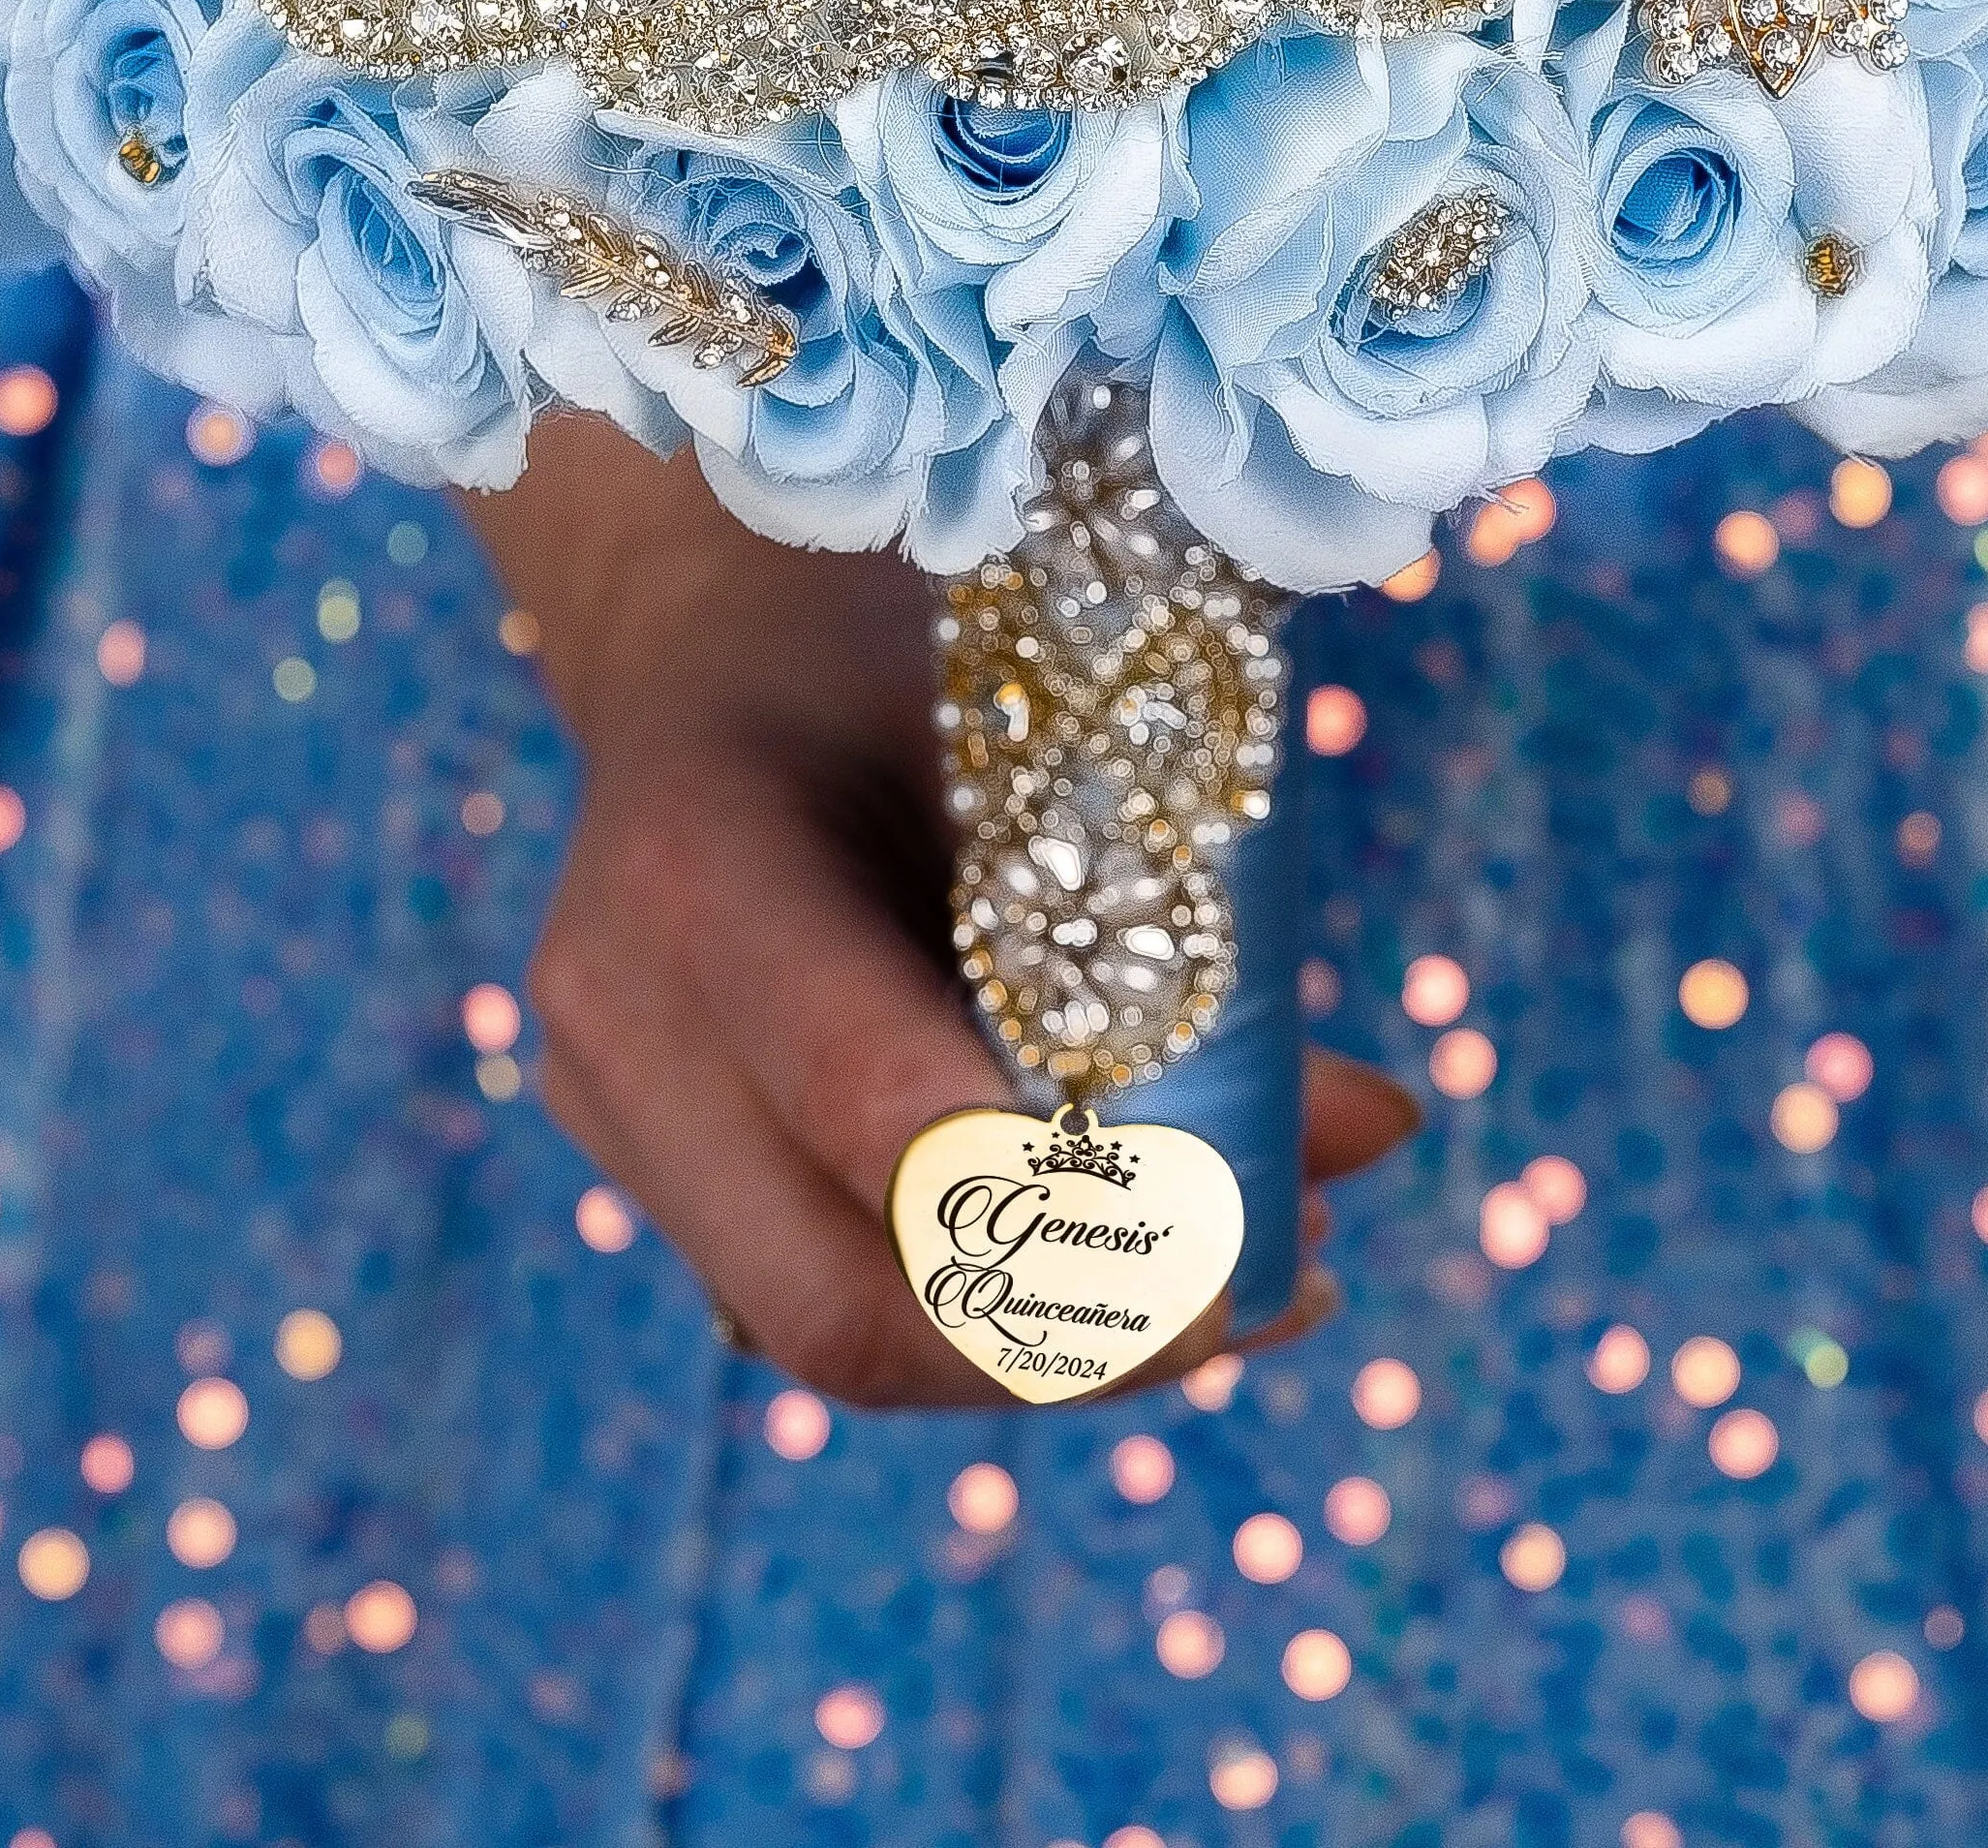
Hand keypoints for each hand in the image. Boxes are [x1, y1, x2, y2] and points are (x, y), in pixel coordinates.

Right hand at [487, 434, 1419, 1409]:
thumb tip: (1377, 1127)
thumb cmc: (908, 647)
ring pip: (825, 1332)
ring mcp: (610, 1112)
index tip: (1248, 1266)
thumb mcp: (1035, 727)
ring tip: (1235, 1283)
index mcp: (701, 874)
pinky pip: (810, 1293)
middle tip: (1262, 1301)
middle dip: (1070, 1348)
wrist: (715, 639)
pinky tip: (1114, 1258)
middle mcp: (620, 1022)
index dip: (1067, 1228)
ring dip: (1043, 1349)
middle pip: (838, 1305)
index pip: (878, 1117)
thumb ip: (1184, 921)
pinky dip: (972, 1306)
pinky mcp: (643, 1163)